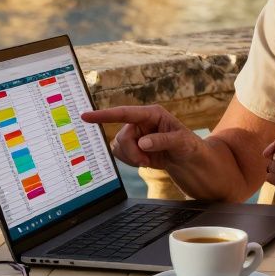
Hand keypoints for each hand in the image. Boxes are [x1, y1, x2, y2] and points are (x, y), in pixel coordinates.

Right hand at [79, 105, 201, 168]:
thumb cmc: (189, 145)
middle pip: (122, 136)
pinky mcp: (132, 146)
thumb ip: (163, 141)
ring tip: (148, 161)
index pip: (124, 113)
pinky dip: (130, 161)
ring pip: (118, 147)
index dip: (104, 115)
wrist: (188, 159)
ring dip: (131, 158)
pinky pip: (120, 154)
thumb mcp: (182, 142)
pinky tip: (144, 162)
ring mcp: (135, 134)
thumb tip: (143, 142)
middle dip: (132, 152)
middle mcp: (140, 122)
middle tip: (145, 162)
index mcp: (151, 114)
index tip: (86, 116)